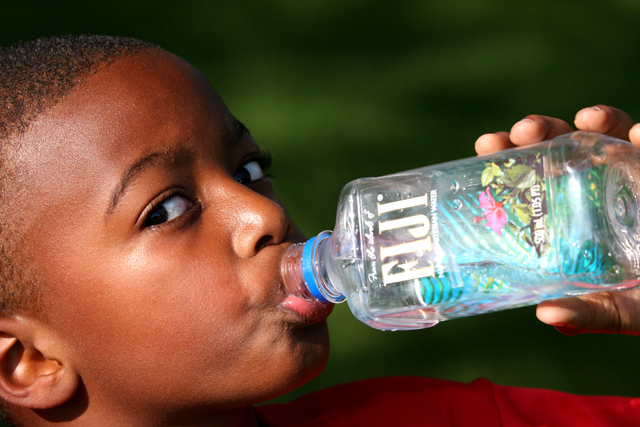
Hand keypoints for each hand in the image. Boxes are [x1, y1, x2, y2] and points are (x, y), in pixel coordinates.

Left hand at [475, 105, 639, 335]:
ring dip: (595, 121)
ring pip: (608, 136)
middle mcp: (598, 187)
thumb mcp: (618, 310)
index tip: (487, 145)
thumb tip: (547, 314)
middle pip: (561, 147)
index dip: (508, 158)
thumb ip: (588, 315)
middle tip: (522, 133)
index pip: (532, 178)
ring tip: (586, 120)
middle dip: (539, 131)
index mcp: (572, 214)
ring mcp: (634, 174)